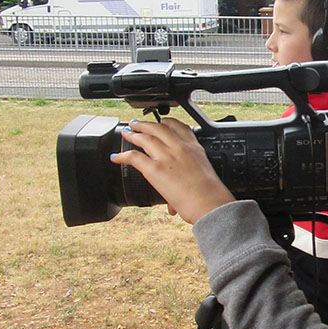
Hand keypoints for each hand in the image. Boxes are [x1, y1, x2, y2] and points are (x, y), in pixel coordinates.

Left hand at [109, 118, 234, 223]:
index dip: (168, 123)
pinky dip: (123, 155)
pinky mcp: (154, 169)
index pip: (180, 127)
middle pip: (159, 128)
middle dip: (146, 125)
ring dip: (133, 134)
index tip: (162, 123)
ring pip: (145, 138)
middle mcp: (180, 148)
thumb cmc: (211, 195)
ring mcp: (166, 156)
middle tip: (137, 124)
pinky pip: (133, 157)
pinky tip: (116, 157)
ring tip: (127, 133)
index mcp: (194, 148)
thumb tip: (173, 206)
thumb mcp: (204, 177)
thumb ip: (187, 185)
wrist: (210, 203)